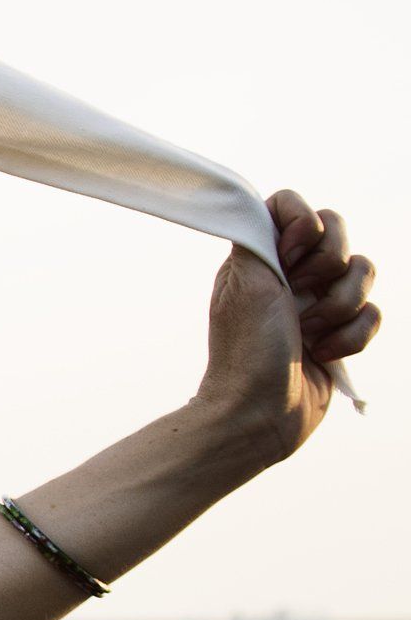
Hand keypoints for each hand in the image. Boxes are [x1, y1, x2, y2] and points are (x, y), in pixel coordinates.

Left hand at [197, 189, 381, 460]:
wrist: (259, 413)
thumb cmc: (247, 349)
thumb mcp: (245, 279)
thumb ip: (259, 233)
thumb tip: (277, 208)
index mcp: (262, 256)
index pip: (293, 206)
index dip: (303, 224)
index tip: (290, 255)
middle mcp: (291, 274)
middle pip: (338, 233)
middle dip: (328, 266)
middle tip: (299, 296)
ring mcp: (318, 304)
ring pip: (363, 272)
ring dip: (339, 306)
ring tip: (309, 334)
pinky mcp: (341, 334)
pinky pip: (374, 314)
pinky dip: (352, 336)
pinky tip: (324, 354)